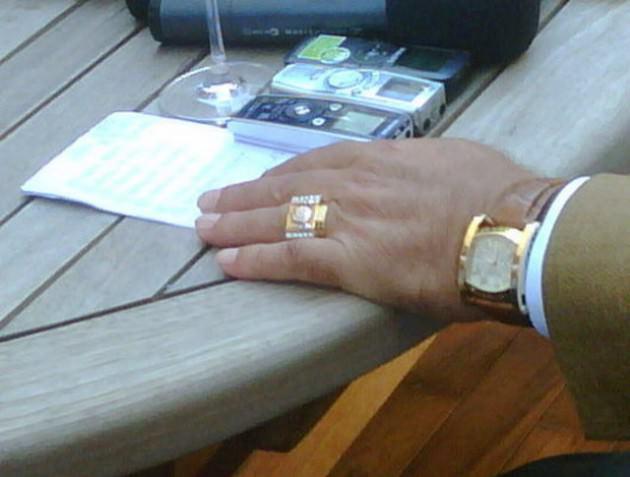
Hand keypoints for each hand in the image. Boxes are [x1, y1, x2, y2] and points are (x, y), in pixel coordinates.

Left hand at [196, 139, 560, 324]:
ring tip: (204, 227)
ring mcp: (348, 220)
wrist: (515, 229)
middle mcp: (355, 183)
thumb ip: (418, 167)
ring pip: (276, 217)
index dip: (281, 175)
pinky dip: (253, 259)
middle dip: (243, 196)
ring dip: (235, 223)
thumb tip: (410, 176)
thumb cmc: (499, 196)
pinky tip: (226, 261)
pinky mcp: (350, 260)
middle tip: (210, 201)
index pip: (315, 163)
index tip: (259, 182)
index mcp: (380, 159)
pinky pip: (289, 257)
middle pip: (284, 186)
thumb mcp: (454, 162)